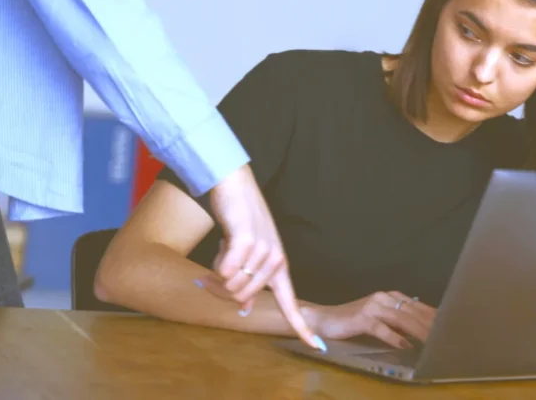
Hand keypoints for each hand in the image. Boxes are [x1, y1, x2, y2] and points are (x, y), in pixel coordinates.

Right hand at [208, 165, 318, 348]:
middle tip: (222, 262)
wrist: (236, 188)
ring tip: (227, 248)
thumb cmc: (240, 223)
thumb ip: (248, 281)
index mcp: (279, 267)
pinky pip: (225, 270)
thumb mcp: (249, 255)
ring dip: (219, 269)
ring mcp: (264, 251)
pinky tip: (224, 244)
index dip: (302, 326)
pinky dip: (217, 261)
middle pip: (241, 297)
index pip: (291, 303)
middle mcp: (276, 261)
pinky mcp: (247, 242)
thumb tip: (242, 308)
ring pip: (231, 285)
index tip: (317, 346)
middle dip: (223, 285)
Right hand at [305, 291, 438, 349]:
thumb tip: (422, 328)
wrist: (324, 319)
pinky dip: (395, 337)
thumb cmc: (353, 321)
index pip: (417, 306)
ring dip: (418, 330)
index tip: (449, 324)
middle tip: (445, 335)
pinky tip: (406, 345)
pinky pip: (382, 328)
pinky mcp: (362, 318)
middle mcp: (383, 298)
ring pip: (401, 318)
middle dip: (430, 324)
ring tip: (431, 341)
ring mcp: (372, 307)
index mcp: (390, 296)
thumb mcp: (379, 318)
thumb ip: (397, 320)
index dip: (433, 315)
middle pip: (412, 311)